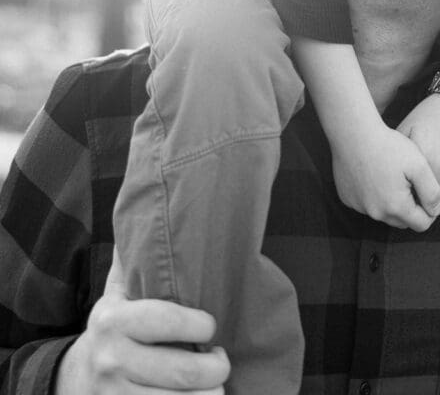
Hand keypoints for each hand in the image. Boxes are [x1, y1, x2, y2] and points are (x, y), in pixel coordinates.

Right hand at [56, 249, 230, 393]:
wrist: (74, 380)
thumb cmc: (113, 328)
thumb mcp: (117, 292)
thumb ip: (136, 259)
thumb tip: (156, 207)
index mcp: (113, 320)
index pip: (166, 320)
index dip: (199, 324)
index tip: (211, 324)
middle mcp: (112, 360)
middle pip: (184, 371)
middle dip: (216, 366)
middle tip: (221, 358)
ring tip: (213, 382)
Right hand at [331, 119, 439, 230]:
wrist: (353, 132)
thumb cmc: (388, 145)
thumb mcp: (419, 165)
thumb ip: (432, 192)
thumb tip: (435, 210)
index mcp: (396, 207)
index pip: (422, 224)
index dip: (430, 210)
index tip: (427, 190)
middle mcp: (376, 213)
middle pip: (402, 222)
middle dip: (410, 207)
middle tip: (410, 181)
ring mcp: (359, 206)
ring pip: (384, 213)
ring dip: (391, 202)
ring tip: (392, 175)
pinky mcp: (347, 198)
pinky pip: (367, 204)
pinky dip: (373, 195)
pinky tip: (374, 174)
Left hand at [397, 94, 439, 197]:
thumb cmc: (427, 116)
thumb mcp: (406, 129)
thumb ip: (398, 154)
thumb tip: (388, 175)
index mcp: (423, 159)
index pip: (408, 189)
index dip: (402, 189)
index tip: (398, 185)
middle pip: (423, 196)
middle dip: (415, 192)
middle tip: (409, 183)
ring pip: (438, 196)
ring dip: (430, 190)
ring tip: (424, 175)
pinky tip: (439, 169)